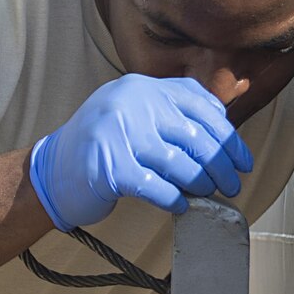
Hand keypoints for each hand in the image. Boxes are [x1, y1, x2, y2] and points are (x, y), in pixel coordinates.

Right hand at [27, 75, 253, 229]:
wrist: (51, 173)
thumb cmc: (104, 149)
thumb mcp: (136, 117)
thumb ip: (173, 114)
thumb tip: (225, 132)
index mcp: (140, 87)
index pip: (199, 106)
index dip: (227, 136)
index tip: (242, 160)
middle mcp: (128, 103)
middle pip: (194, 136)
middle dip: (220, 165)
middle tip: (233, 184)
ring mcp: (117, 134)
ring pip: (179, 163)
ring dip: (201, 183)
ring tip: (210, 194)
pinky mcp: (110, 168)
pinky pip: (157, 187)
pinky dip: (175, 199)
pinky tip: (181, 206)